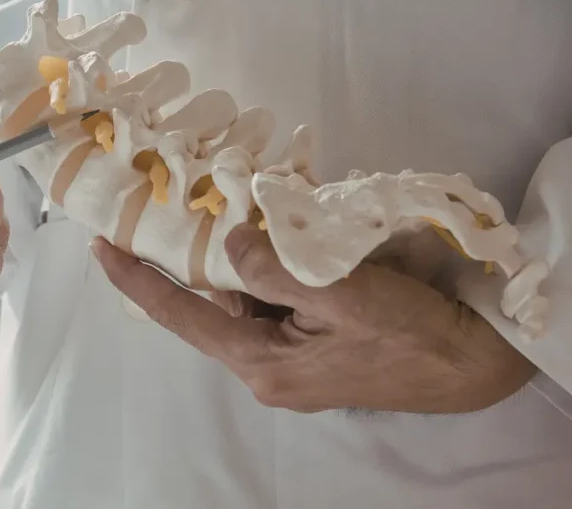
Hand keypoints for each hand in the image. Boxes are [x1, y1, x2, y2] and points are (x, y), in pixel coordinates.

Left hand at [92, 224, 536, 413]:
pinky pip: (276, 301)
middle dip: (203, 255)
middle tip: (188, 204)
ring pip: (247, 297)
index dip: (137, 281)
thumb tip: (228, 241)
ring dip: (247, 258)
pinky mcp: (312, 347)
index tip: (101, 248)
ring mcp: (289, 359)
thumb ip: (275, 270)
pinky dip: (274, 268)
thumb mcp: (343, 295)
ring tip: (252, 211)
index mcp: (260, 362)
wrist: (471, 364)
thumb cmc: (410, 334)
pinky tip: (285, 235)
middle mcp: (265, 366)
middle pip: (213, 303)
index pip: (180, 316)